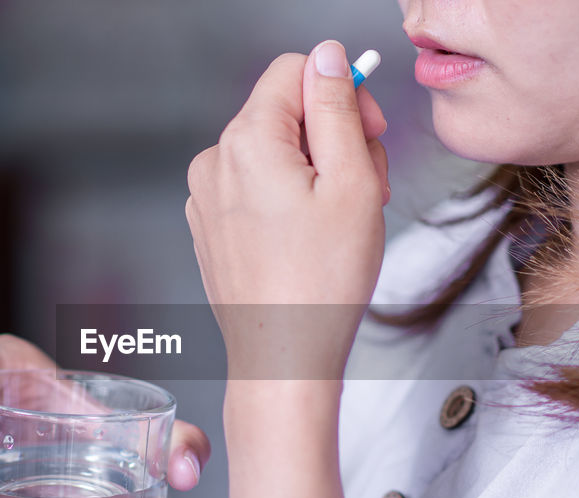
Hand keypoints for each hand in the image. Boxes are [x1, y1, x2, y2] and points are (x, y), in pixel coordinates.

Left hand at [185, 41, 388, 378]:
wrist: (284, 358)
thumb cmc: (321, 284)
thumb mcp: (352, 181)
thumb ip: (338, 108)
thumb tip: (329, 58)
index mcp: (248, 141)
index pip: (295, 70)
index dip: (343, 93)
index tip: (370, 133)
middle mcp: (215, 162)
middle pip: (287, 113)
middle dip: (335, 141)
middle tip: (367, 190)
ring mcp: (207, 197)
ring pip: (276, 153)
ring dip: (318, 174)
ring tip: (340, 223)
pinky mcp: (212, 227)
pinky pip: (257, 188)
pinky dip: (290, 202)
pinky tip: (312, 240)